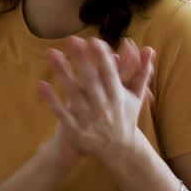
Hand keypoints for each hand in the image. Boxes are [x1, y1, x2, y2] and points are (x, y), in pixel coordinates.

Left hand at [37, 35, 154, 158]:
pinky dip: (52, 100)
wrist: (120, 150)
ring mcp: (89, 119)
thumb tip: (149, 48)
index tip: (93, 40)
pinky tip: (41, 84)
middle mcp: (104, 107)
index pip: (110, 74)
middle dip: (82, 60)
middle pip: (91, 81)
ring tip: (52, 53)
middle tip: (72, 39)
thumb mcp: (136, 96)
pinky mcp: (76, 130)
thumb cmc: (126, 117)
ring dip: (63, 73)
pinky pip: (62, 113)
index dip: (102, 58)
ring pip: (74, 94)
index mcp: (118, 97)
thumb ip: (142, 72)